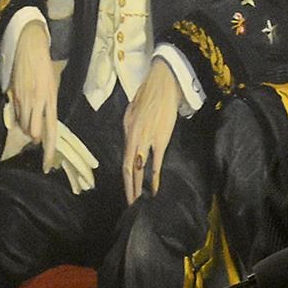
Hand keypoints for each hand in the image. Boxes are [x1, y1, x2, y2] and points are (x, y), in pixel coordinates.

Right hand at [8, 20, 58, 170]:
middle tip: (37, 128)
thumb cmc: (43, 65)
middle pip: (34, 134)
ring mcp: (23, 99)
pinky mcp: (12, 95)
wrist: (28, 45)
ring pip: (24, 127)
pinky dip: (17, 117)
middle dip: (35, 136)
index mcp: (51, 99)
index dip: (50, 151)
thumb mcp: (52, 84)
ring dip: (26, 127)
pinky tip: (21, 106)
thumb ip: (48, 104)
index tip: (48, 166)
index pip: (52, 132)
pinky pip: (14, 116)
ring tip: (30, 114)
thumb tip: (43, 121)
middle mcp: (38, 102)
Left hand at [122, 63, 181, 202]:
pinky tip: (155, 188)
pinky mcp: (162, 138)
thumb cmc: (148, 94)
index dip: (125, 179)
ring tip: (139, 201)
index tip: (127, 193)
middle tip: (130, 204)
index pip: (124, 161)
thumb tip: (131, 142)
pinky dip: (154, 177)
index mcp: (127, 131)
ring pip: (140, 168)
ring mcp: (147, 139)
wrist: (164, 83)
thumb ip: (129, 127)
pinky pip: (156, 162)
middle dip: (129, 188)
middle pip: (129, 168)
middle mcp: (134, 138)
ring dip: (139, 186)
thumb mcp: (132, 111)